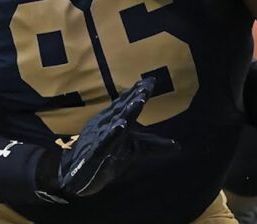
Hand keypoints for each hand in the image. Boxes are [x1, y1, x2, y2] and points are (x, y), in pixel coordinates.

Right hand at [38, 77, 179, 201]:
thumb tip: (178, 146)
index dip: (138, 93)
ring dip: (126, 111)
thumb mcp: (133, 150)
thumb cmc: (107, 156)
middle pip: (123, 109)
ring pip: (115, 123)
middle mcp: (106, 125)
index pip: (127, 104)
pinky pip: (104, 142)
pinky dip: (112, 134)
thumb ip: (152, 145)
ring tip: (139, 100)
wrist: (78, 175)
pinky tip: (120, 126)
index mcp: (114, 120)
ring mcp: (100, 138)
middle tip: (146, 86)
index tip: (151, 81)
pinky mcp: (95, 153)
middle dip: (135, 97)